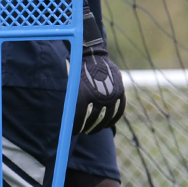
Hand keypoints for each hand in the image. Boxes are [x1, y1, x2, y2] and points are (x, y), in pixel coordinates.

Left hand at [75, 10, 124, 134]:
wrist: (92, 54)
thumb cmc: (77, 70)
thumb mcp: (71, 84)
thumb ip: (72, 100)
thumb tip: (67, 119)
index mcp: (83, 94)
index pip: (79, 118)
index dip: (76, 127)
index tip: (74, 132)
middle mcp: (98, 96)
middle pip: (93, 120)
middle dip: (87, 128)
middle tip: (84, 131)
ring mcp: (111, 95)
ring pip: (107, 118)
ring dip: (100, 126)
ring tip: (93, 130)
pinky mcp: (120, 92)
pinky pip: (119, 111)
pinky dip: (113, 119)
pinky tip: (107, 124)